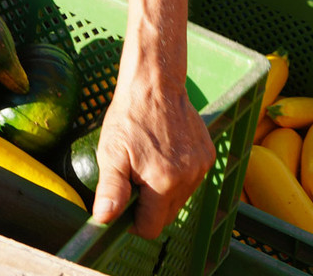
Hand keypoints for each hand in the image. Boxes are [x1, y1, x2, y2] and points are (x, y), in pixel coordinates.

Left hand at [90, 64, 214, 238]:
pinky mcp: (207, 155)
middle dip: (149, 207)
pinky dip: (179, 176)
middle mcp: (187, 178)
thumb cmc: (129, 116)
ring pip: (180, 199)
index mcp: (163, 182)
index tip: (126, 204)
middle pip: (167, 216)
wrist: (155, 83)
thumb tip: (104, 219)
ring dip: (165, 191)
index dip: (135, 222)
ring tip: (149, 162)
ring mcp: (200, 167)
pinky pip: (192, 180)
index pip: (152, 228)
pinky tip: (166, 153)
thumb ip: (110, 189)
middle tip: (135, 178)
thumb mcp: (111, 151)